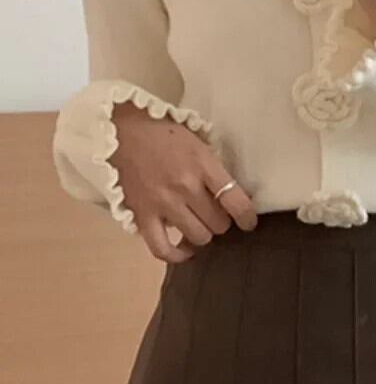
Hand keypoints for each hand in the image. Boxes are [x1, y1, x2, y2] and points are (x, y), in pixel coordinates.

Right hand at [108, 101, 256, 263]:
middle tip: (213, 214)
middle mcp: (184, 186)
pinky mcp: (142, 215)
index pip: (236, 202)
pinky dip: (177, 255)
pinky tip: (185, 249)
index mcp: (202, 164)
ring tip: (197, 224)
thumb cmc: (162, 134)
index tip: (248, 222)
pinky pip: (163, 249)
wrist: (118, 129)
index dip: (247, 217)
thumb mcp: (196, 141)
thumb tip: (231, 197)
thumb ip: (213, 168)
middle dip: (220, 221)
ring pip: (199, 237)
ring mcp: (163, 203)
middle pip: (219, 224)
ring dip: (202, 234)